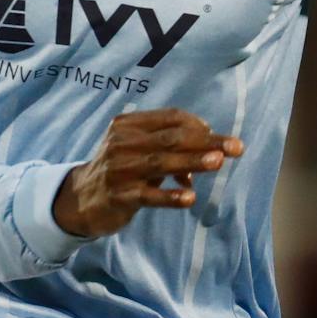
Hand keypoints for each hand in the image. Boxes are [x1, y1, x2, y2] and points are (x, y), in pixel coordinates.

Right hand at [51, 108, 243, 239]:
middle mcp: (121, 143)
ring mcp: (118, 169)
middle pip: (171, 138)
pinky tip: (189, 197)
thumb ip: (168, 147)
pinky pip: (148, 195)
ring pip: (161, 163)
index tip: (218, 137)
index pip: (170, 118)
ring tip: (218, 162)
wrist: (81, 199)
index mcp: (127, 125)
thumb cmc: (119, 170)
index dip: (198, 125)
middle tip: (235, 147)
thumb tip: (210, 151)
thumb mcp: (137, 149)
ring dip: (192, 162)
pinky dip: (170, 196)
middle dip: (206, 142)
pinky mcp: (118, 196)